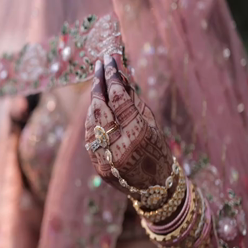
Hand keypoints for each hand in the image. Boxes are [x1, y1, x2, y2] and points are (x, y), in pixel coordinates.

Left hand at [85, 55, 172, 196]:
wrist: (155, 188)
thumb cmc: (159, 152)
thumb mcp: (152, 124)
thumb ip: (134, 101)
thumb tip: (119, 77)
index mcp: (138, 134)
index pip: (119, 97)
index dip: (113, 76)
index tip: (109, 59)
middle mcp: (118, 145)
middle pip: (100, 106)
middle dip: (98, 81)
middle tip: (99, 64)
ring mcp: (104, 157)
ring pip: (91, 119)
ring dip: (94, 99)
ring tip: (99, 84)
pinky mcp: (97, 164)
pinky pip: (89, 135)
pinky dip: (92, 119)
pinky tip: (96, 107)